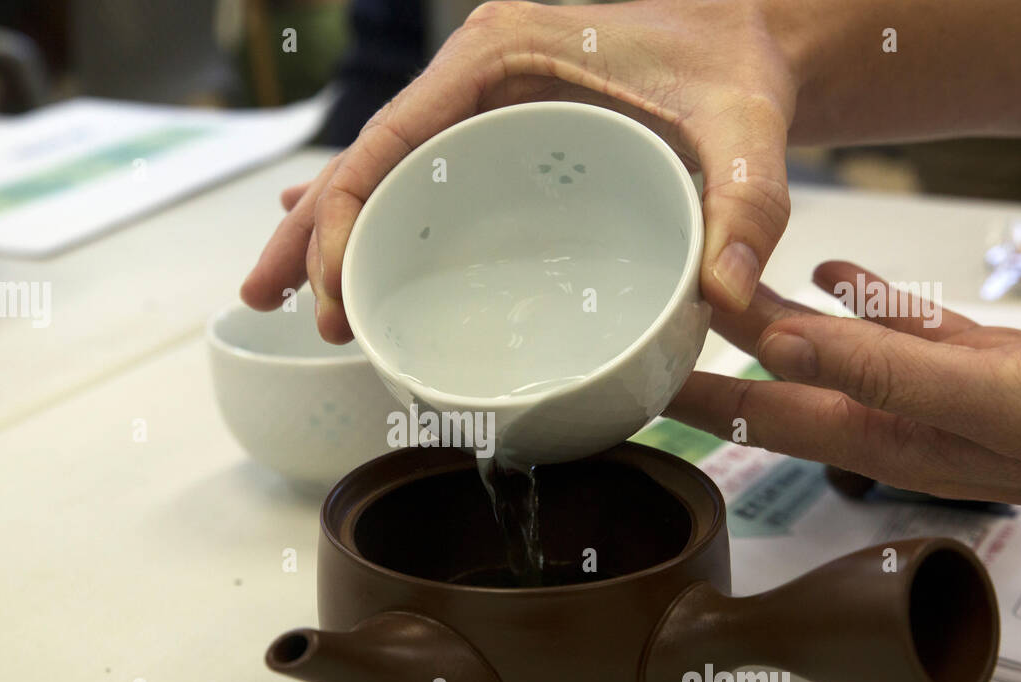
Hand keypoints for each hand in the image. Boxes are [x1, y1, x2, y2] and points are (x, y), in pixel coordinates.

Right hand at [241, 0, 797, 340]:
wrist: (748, 41)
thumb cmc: (734, 69)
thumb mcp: (747, 129)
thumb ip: (746, 203)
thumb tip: (724, 295)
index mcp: (500, 55)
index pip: (392, 138)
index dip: (345, 215)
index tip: (332, 290)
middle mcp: (473, 77)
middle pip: (366, 160)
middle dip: (313, 233)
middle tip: (272, 302)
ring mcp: (478, 106)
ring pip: (381, 174)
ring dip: (329, 234)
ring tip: (284, 300)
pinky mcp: (495, 135)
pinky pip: (418, 183)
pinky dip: (375, 225)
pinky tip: (346, 267)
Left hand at [664, 260, 1020, 514]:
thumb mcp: (995, 397)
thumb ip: (884, 372)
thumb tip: (778, 345)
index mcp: (889, 433)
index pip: (761, 415)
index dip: (695, 398)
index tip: (633, 381)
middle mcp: (902, 418)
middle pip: (783, 384)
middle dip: (718, 361)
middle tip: (658, 331)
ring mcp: (942, 392)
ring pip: (839, 351)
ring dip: (781, 324)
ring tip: (726, 294)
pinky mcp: (985, 365)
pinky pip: (906, 330)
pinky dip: (865, 303)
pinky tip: (835, 275)